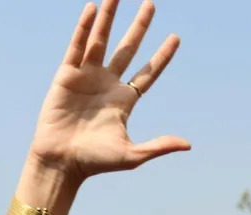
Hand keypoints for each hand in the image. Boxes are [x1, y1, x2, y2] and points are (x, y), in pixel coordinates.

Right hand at [28, 0, 189, 181]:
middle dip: (139, 26)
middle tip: (151, 4)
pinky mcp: (66, 75)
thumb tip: (188, 145)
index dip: (162, 56)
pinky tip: (93, 8)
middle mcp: (107, 84)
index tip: (176, 37)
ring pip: (101, 40)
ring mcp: (87, 77)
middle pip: (128, 48)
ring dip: (109, 17)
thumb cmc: (96, 162)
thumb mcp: (132, 155)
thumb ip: (158, 146)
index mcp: (124, 100)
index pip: (148, 73)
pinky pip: (77, 46)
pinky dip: (84, 28)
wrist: (62, 162)